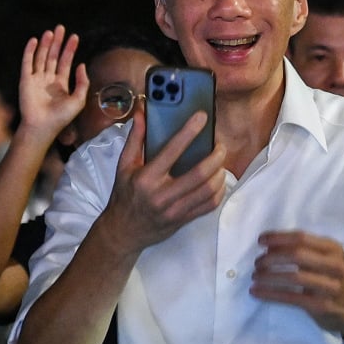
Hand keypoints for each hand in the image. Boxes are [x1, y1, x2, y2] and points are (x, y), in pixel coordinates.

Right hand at [17, 25, 88, 142]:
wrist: (42, 127)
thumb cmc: (61, 118)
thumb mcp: (79, 100)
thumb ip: (82, 82)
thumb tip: (81, 65)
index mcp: (61, 84)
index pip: (65, 62)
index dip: (70, 49)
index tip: (75, 36)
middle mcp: (48, 80)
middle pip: (53, 56)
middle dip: (57, 42)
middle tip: (61, 27)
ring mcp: (36, 79)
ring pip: (41, 57)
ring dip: (46, 44)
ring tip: (51, 32)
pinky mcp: (25, 80)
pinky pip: (27, 63)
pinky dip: (30, 51)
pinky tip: (34, 40)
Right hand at [98, 107, 225, 254]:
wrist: (123, 231)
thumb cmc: (124, 195)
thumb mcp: (124, 166)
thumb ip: (135, 138)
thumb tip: (141, 112)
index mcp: (146, 178)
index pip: (171, 151)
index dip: (189, 132)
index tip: (202, 117)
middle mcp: (161, 195)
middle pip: (199, 174)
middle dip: (216, 156)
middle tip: (220, 146)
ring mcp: (174, 210)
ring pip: (208, 190)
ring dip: (220, 173)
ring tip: (220, 162)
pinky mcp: (183, 220)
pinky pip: (209, 205)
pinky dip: (219, 191)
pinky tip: (218, 180)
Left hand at [250, 231, 343, 337]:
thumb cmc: (333, 280)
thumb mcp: (327, 259)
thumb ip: (305, 250)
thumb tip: (270, 246)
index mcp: (333, 249)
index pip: (301, 238)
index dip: (278, 238)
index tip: (260, 242)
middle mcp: (334, 265)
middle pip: (296, 255)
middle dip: (272, 257)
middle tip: (257, 263)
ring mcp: (329, 287)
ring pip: (293, 277)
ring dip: (268, 276)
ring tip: (255, 277)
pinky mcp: (321, 306)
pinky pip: (291, 297)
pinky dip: (270, 294)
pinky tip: (257, 292)